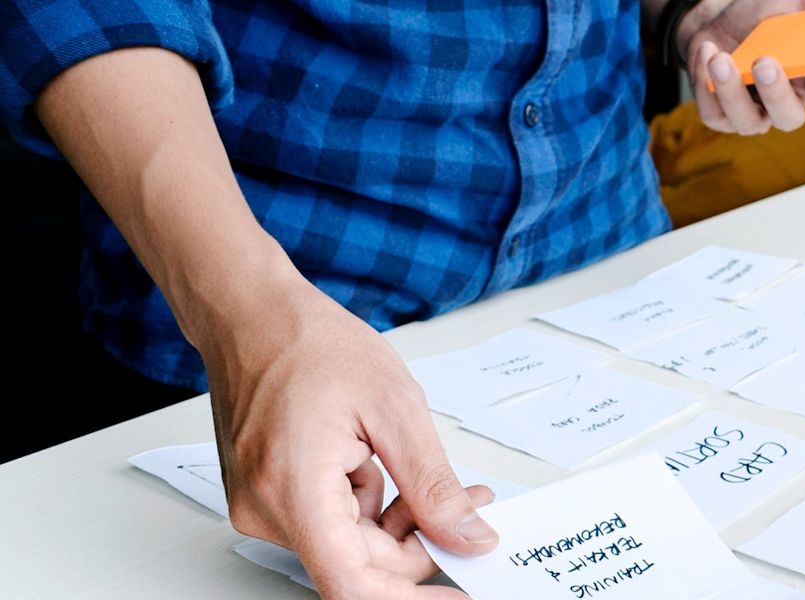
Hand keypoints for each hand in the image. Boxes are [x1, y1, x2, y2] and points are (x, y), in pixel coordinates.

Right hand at [206, 282, 496, 597]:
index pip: (353, 586)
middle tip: (470, 501)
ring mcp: (260, 507)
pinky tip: (376, 461)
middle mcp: (265, 511)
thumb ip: (434, 485)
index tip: (459, 594)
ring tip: (415, 462)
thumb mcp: (396, 408)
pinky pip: (329, 523)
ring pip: (349, 545)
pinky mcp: (266, 497)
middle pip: (359, 565)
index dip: (412, 598)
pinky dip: (367, 504)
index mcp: (293, 491)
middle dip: (421, 540)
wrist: (250, 312)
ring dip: (396, 518)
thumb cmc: (309, 342)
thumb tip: (468, 535)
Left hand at [679, 0, 804, 134]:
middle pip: (791, 117)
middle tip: (766, 62)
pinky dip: (707, 86)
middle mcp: (786, 100)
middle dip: (777, 94)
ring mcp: (754, 111)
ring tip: (720, 58)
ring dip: (733, 92)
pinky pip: (715, 114)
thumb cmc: (766, 12)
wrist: (720, 16)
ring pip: (750, 123)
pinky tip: (707, 52)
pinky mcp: (721, 113)